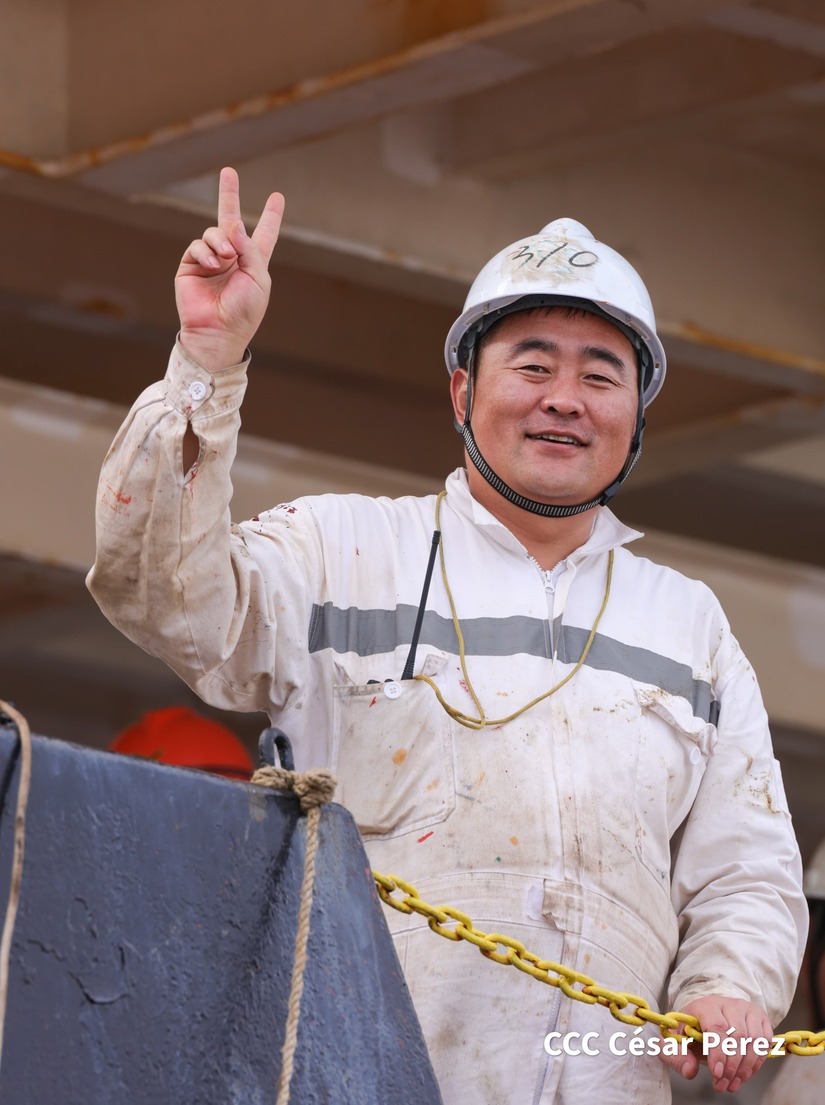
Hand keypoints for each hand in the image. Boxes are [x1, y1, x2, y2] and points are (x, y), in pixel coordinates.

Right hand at [175, 166, 284, 371]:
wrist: (219, 331)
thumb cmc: (244, 311)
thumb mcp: (258, 279)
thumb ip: (250, 248)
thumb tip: (234, 223)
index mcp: (253, 262)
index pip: (264, 234)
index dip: (271, 216)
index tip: (277, 197)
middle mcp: (232, 257)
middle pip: (230, 220)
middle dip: (229, 194)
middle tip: (229, 171)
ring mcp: (210, 260)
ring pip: (213, 232)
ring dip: (220, 241)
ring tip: (226, 258)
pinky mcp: (191, 265)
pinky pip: (197, 245)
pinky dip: (206, 252)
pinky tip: (213, 265)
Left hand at [659, 995, 772, 1092]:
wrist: (708, 1016)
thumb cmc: (693, 1028)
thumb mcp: (678, 1039)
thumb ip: (677, 1055)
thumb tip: (690, 1071)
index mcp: (706, 1005)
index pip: (716, 1027)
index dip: (718, 1052)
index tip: (716, 1073)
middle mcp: (729, 1004)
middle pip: (738, 1037)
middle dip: (731, 1067)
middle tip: (721, 1086)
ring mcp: (747, 1010)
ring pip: (754, 1041)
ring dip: (745, 1069)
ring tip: (732, 1084)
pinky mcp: (761, 1018)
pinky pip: (765, 1043)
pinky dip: (756, 1063)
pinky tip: (744, 1075)